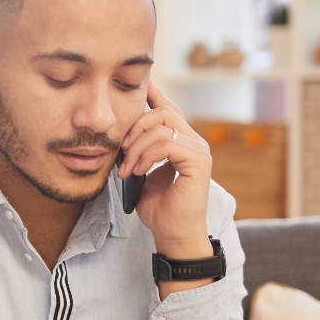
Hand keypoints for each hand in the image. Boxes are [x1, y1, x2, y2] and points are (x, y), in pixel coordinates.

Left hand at [117, 83, 212, 258]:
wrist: (171, 232)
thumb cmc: (157, 207)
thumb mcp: (140, 172)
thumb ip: (137, 150)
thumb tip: (122, 133)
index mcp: (181, 141)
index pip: (167, 109)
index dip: (152, 95)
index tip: (136, 86)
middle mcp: (193, 140)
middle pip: (163, 111)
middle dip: (135, 127)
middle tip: (121, 151)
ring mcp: (198, 149)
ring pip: (163, 127)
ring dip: (137, 147)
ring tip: (127, 169)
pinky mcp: (199, 161)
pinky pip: (168, 143)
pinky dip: (147, 156)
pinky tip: (138, 171)